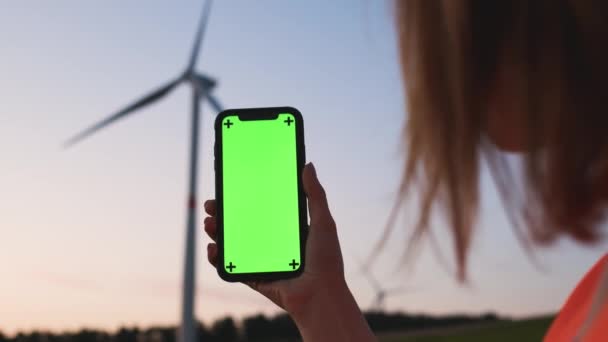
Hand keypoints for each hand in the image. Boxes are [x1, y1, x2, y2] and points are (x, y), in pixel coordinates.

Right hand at [203, 163, 346, 318]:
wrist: (320, 295)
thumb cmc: (326, 260)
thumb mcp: (323, 221)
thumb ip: (315, 194)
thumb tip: (307, 164)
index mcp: (287, 229)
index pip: (261, 208)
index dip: (244, 197)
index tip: (230, 186)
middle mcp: (273, 244)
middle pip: (241, 224)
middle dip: (223, 214)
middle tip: (211, 204)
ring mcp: (262, 260)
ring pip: (232, 244)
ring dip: (217, 233)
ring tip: (209, 223)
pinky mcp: (255, 277)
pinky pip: (231, 267)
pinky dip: (218, 258)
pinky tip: (213, 248)